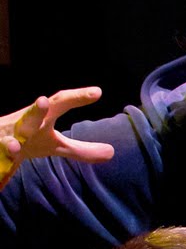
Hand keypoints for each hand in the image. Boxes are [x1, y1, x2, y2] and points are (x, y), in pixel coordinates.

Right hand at [0, 88, 115, 176]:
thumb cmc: (29, 141)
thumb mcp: (56, 146)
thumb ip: (82, 149)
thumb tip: (111, 152)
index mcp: (41, 119)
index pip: (60, 104)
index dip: (77, 98)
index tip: (98, 92)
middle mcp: (24, 125)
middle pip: (30, 115)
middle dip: (36, 109)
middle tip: (41, 101)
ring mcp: (8, 139)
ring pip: (9, 138)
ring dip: (11, 141)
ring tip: (16, 145)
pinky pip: (1, 156)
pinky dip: (5, 156)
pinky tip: (11, 154)